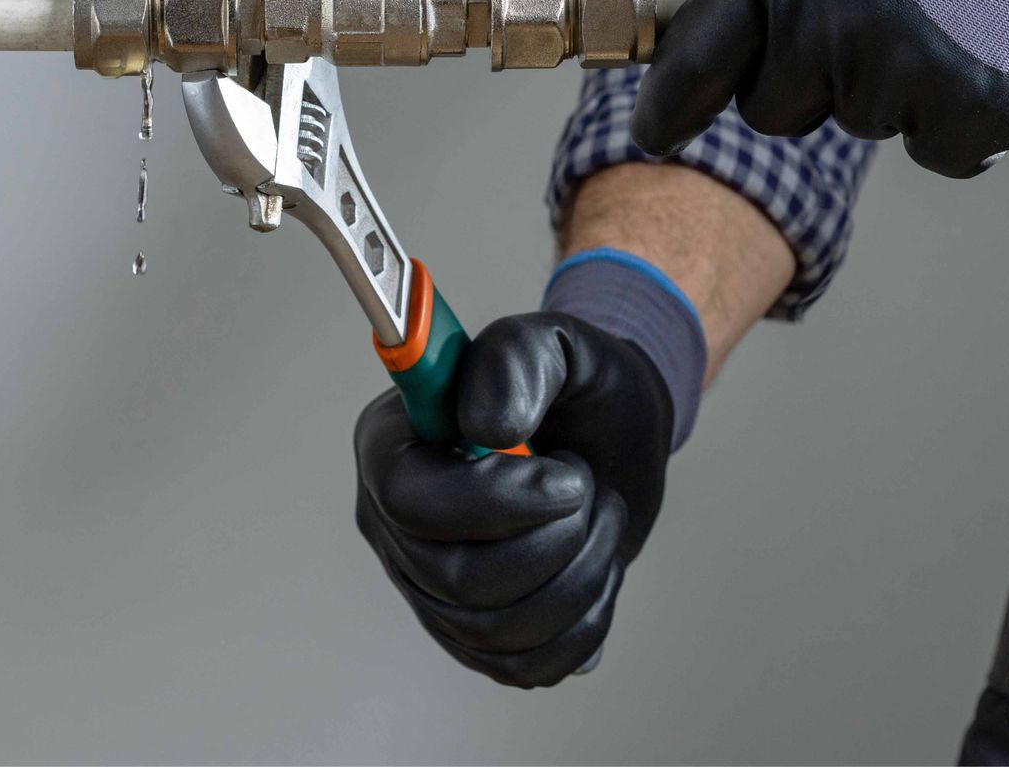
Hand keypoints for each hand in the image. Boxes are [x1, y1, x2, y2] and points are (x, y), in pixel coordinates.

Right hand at [354, 309, 676, 687]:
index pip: (408, 502)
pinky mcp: (476, 633)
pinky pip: (525, 666)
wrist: (614, 432)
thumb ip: (515, 360)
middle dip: (554, 541)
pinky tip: (596, 569)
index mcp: (393, 446)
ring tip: (603, 516)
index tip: (569, 479)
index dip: (494, 503)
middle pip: (456, 581)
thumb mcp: (559, 343)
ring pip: (494, 631)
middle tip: (593, 487)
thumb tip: (485, 427)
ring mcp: (430, 588)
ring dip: (580, 576)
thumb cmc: (576, 385)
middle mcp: (396, 525)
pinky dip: (583, 624)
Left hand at [630, 0, 1008, 177]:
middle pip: (776, 109)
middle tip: (883, 10)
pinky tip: (1001, 46)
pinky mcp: (974, 117)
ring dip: (901, 85)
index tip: (654, 131)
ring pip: (864, 124)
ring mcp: (905, 74)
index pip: (700, 56)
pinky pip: (938, 151)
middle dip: (811, 77)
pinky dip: (965, 119)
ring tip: (963, 4)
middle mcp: (835, 20)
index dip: (669, 104)